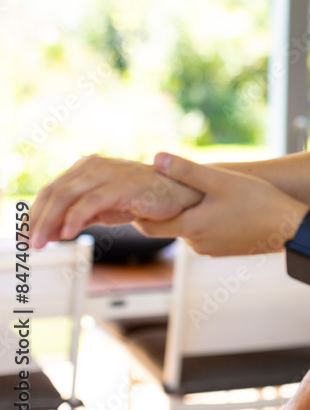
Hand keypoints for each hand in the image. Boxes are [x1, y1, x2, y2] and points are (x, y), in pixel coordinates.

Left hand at [31, 155, 203, 248]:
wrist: (183, 197)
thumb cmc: (146, 200)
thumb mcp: (107, 209)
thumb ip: (80, 214)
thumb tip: (51, 229)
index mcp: (88, 168)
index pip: (52, 190)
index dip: (35, 214)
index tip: (25, 236)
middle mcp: (95, 165)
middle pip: (55, 192)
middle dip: (37, 220)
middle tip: (30, 244)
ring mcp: (110, 172)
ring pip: (68, 195)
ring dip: (50, 221)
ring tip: (43, 242)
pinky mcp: (125, 183)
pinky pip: (92, 200)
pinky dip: (75, 217)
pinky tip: (68, 233)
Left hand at [135, 153, 309, 256]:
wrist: (291, 228)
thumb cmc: (258, 202)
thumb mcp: (221, 181)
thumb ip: (186, 171)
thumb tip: (156, 158)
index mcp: (191, 227)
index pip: (149, 225)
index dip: (138, 211)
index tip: (136, 195)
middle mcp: (197, 243)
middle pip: (171, 225)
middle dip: (168, 207)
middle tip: (167, 185)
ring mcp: (213, 248)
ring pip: (192, 228)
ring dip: (191, 213)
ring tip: (200, 192)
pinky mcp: (228, 248)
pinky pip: (209, 233)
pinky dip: (208, 220)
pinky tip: (222, 205)